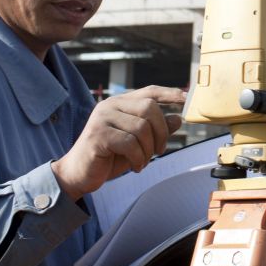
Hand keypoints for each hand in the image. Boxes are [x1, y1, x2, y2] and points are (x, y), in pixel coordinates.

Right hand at [53, 86, 186, 198]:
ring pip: (142, 128)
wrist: (79, 174)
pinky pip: (130, 144)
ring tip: (143, 161)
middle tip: (159, 151)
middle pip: (150, 108)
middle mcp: (110, 105)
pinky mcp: (98, 135)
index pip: (149, 91)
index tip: (186, 98)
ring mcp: (102, 118)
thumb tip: (178, 118)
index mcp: (120, 103)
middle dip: (161, 133)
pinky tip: (135, 167)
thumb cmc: (108, 157)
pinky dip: (139, 159)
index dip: (169, 93)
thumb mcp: (137, 143)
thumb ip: (155, 130)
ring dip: (148, 150)